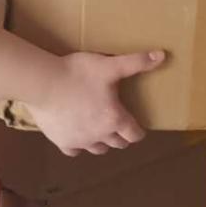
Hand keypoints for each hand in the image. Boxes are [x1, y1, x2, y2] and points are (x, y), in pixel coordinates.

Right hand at [22, 50, 164, 156]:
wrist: (43, 84)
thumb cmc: (78, 74)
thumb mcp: (109, 65)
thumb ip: (136, 62)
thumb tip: (162, 55)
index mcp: (114, 119)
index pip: (134, 134)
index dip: (138, 132)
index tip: (137, 128)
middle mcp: (100, 135)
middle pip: (118, 143)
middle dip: (121, 136)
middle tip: (119, 125)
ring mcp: (80, 141)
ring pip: (98, 149)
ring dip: (102, 142)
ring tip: (100, 130)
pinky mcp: (62, 141)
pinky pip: (74, 150)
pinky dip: (78, 145)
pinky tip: (76, 134)